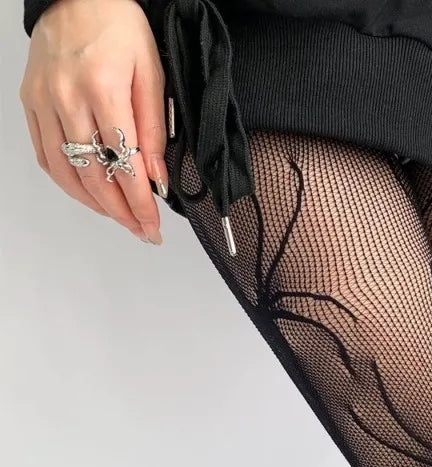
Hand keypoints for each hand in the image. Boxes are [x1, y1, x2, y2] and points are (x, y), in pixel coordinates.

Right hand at [19, 0, 167, 243]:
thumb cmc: (119, 27)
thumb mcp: (152, 74)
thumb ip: (154, 129)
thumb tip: (157, 179)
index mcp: (103, 89)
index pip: (124, 163)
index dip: (139, 203)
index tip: (152, 227)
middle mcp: (67, 98)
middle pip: (93, 175)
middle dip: (120, 212)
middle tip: (141, 231)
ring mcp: (43, 101)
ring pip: (66, 171)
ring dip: (94, 204)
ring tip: (119, 218)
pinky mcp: (31, 103)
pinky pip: (45, 156)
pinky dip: (68, 183)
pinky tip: (89, 194)